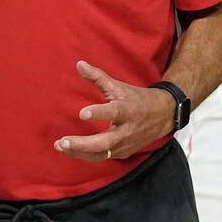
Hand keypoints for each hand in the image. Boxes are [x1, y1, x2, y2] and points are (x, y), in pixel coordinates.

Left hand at [54, 60, 176, 161]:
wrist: (162, 116)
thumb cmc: (137, 100)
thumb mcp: (119, 86)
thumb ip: (97, 77)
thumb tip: (79, 64)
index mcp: (127, 110)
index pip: (113, 112)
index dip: (98, 113)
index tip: (82, 113)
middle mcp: (126, 130)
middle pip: (104, 142)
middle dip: (82, 144)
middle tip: (63, 141)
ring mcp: (124, 145)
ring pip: (101, 154)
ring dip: (79, 152)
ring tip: (60, 146)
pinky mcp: (122, 153)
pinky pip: (102, 157)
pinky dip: (85, 155)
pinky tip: (69, 150)